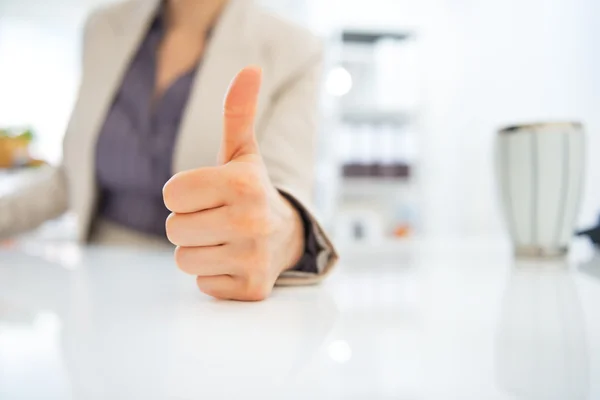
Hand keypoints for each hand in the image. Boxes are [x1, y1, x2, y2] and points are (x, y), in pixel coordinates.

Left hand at [163, 66, 304, 300]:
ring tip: (224, 239)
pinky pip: (202, 284)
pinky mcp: (251, 289)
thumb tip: (250, 68)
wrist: (288, 236)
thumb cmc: (252, 191)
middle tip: (218, 218)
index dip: (184, 194)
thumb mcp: (243, 153)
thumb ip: (238, 112)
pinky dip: (213, 274)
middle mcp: (251, 221)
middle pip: (173, 229)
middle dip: (189, 223)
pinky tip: (234, 261)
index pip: (171, 194)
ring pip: (183, 259)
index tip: (209, 194)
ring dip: (199, 249)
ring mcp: (253, 259)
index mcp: (243, 183)